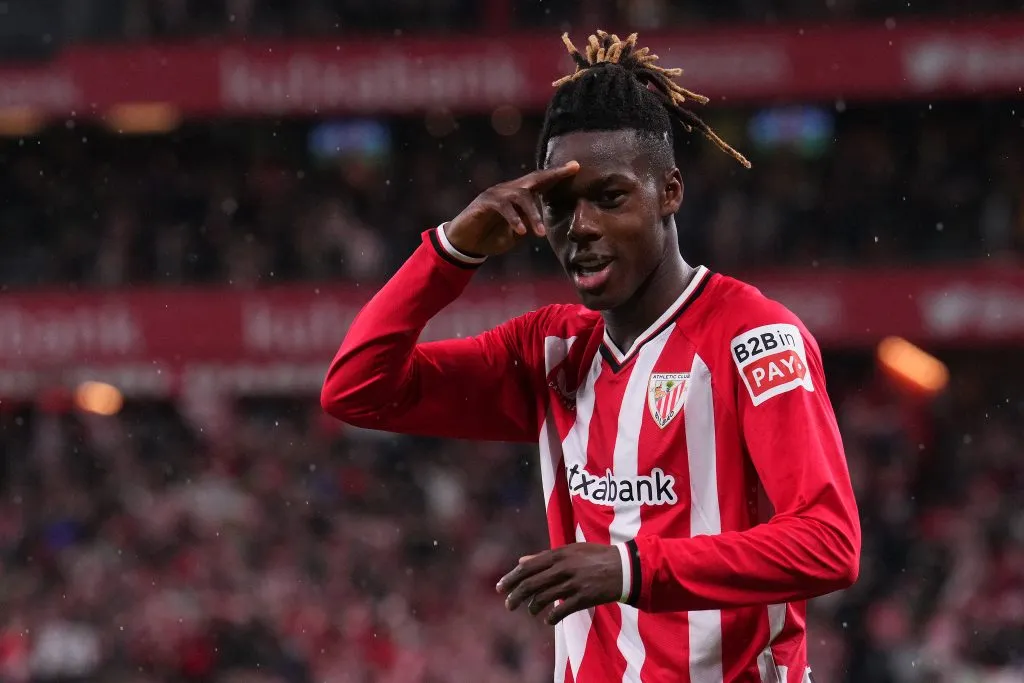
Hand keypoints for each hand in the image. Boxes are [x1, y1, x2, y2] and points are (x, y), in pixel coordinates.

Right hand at [444, 161, 579, 256]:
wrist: (463, 244)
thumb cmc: (490, 238)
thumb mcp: (515, 235)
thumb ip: (528, 225)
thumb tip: (541, 222)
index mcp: (517, 196)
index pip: (540, 182)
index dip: (557, 175)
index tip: (575, 166)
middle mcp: (508, 190)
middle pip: (533, 178)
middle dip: (553, 174)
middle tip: (571, 170)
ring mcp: (495, 194)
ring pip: (520, 195)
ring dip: (533, 215)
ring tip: (540, 234)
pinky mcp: (484, 203)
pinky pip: (503, 207)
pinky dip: (514, 219)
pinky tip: (521, 231)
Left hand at [496, 543, 622, 625]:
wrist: (625, 567)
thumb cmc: (595, 557)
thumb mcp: (570, 551)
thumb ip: (545, 557)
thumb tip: (521, 561)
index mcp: (559, 554)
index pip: (528, 568)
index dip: (512, 578)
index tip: (500, 588)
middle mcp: (564, 568)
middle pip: (531, 584)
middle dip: (516, 596)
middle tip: (508, 605)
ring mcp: (574, 583)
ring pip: (544, 598)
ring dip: (533, 607)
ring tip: (531, 611)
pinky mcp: (585, 597)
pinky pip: (561, 611)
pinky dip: (551, 617)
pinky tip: (548, 620)